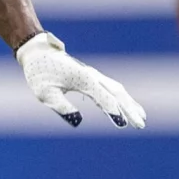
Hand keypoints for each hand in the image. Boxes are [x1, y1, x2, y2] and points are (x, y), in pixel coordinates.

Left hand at [15, 32, 145, 128]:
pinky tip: (124, 106)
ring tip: (141, 117)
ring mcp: (92, 76)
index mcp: (83, 80)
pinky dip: (120, 98)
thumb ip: (61, 106)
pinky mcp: (90, 77)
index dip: (114, 111)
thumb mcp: (45, 92)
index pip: (104, 98)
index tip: (124, 124)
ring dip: (129, 103)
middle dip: (130, 109)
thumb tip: (78, 122)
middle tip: (140, 125)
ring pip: (117, 90)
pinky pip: (110, 88)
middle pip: (117, 94)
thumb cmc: (40, 73)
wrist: (38, 52)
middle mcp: (92, 76)